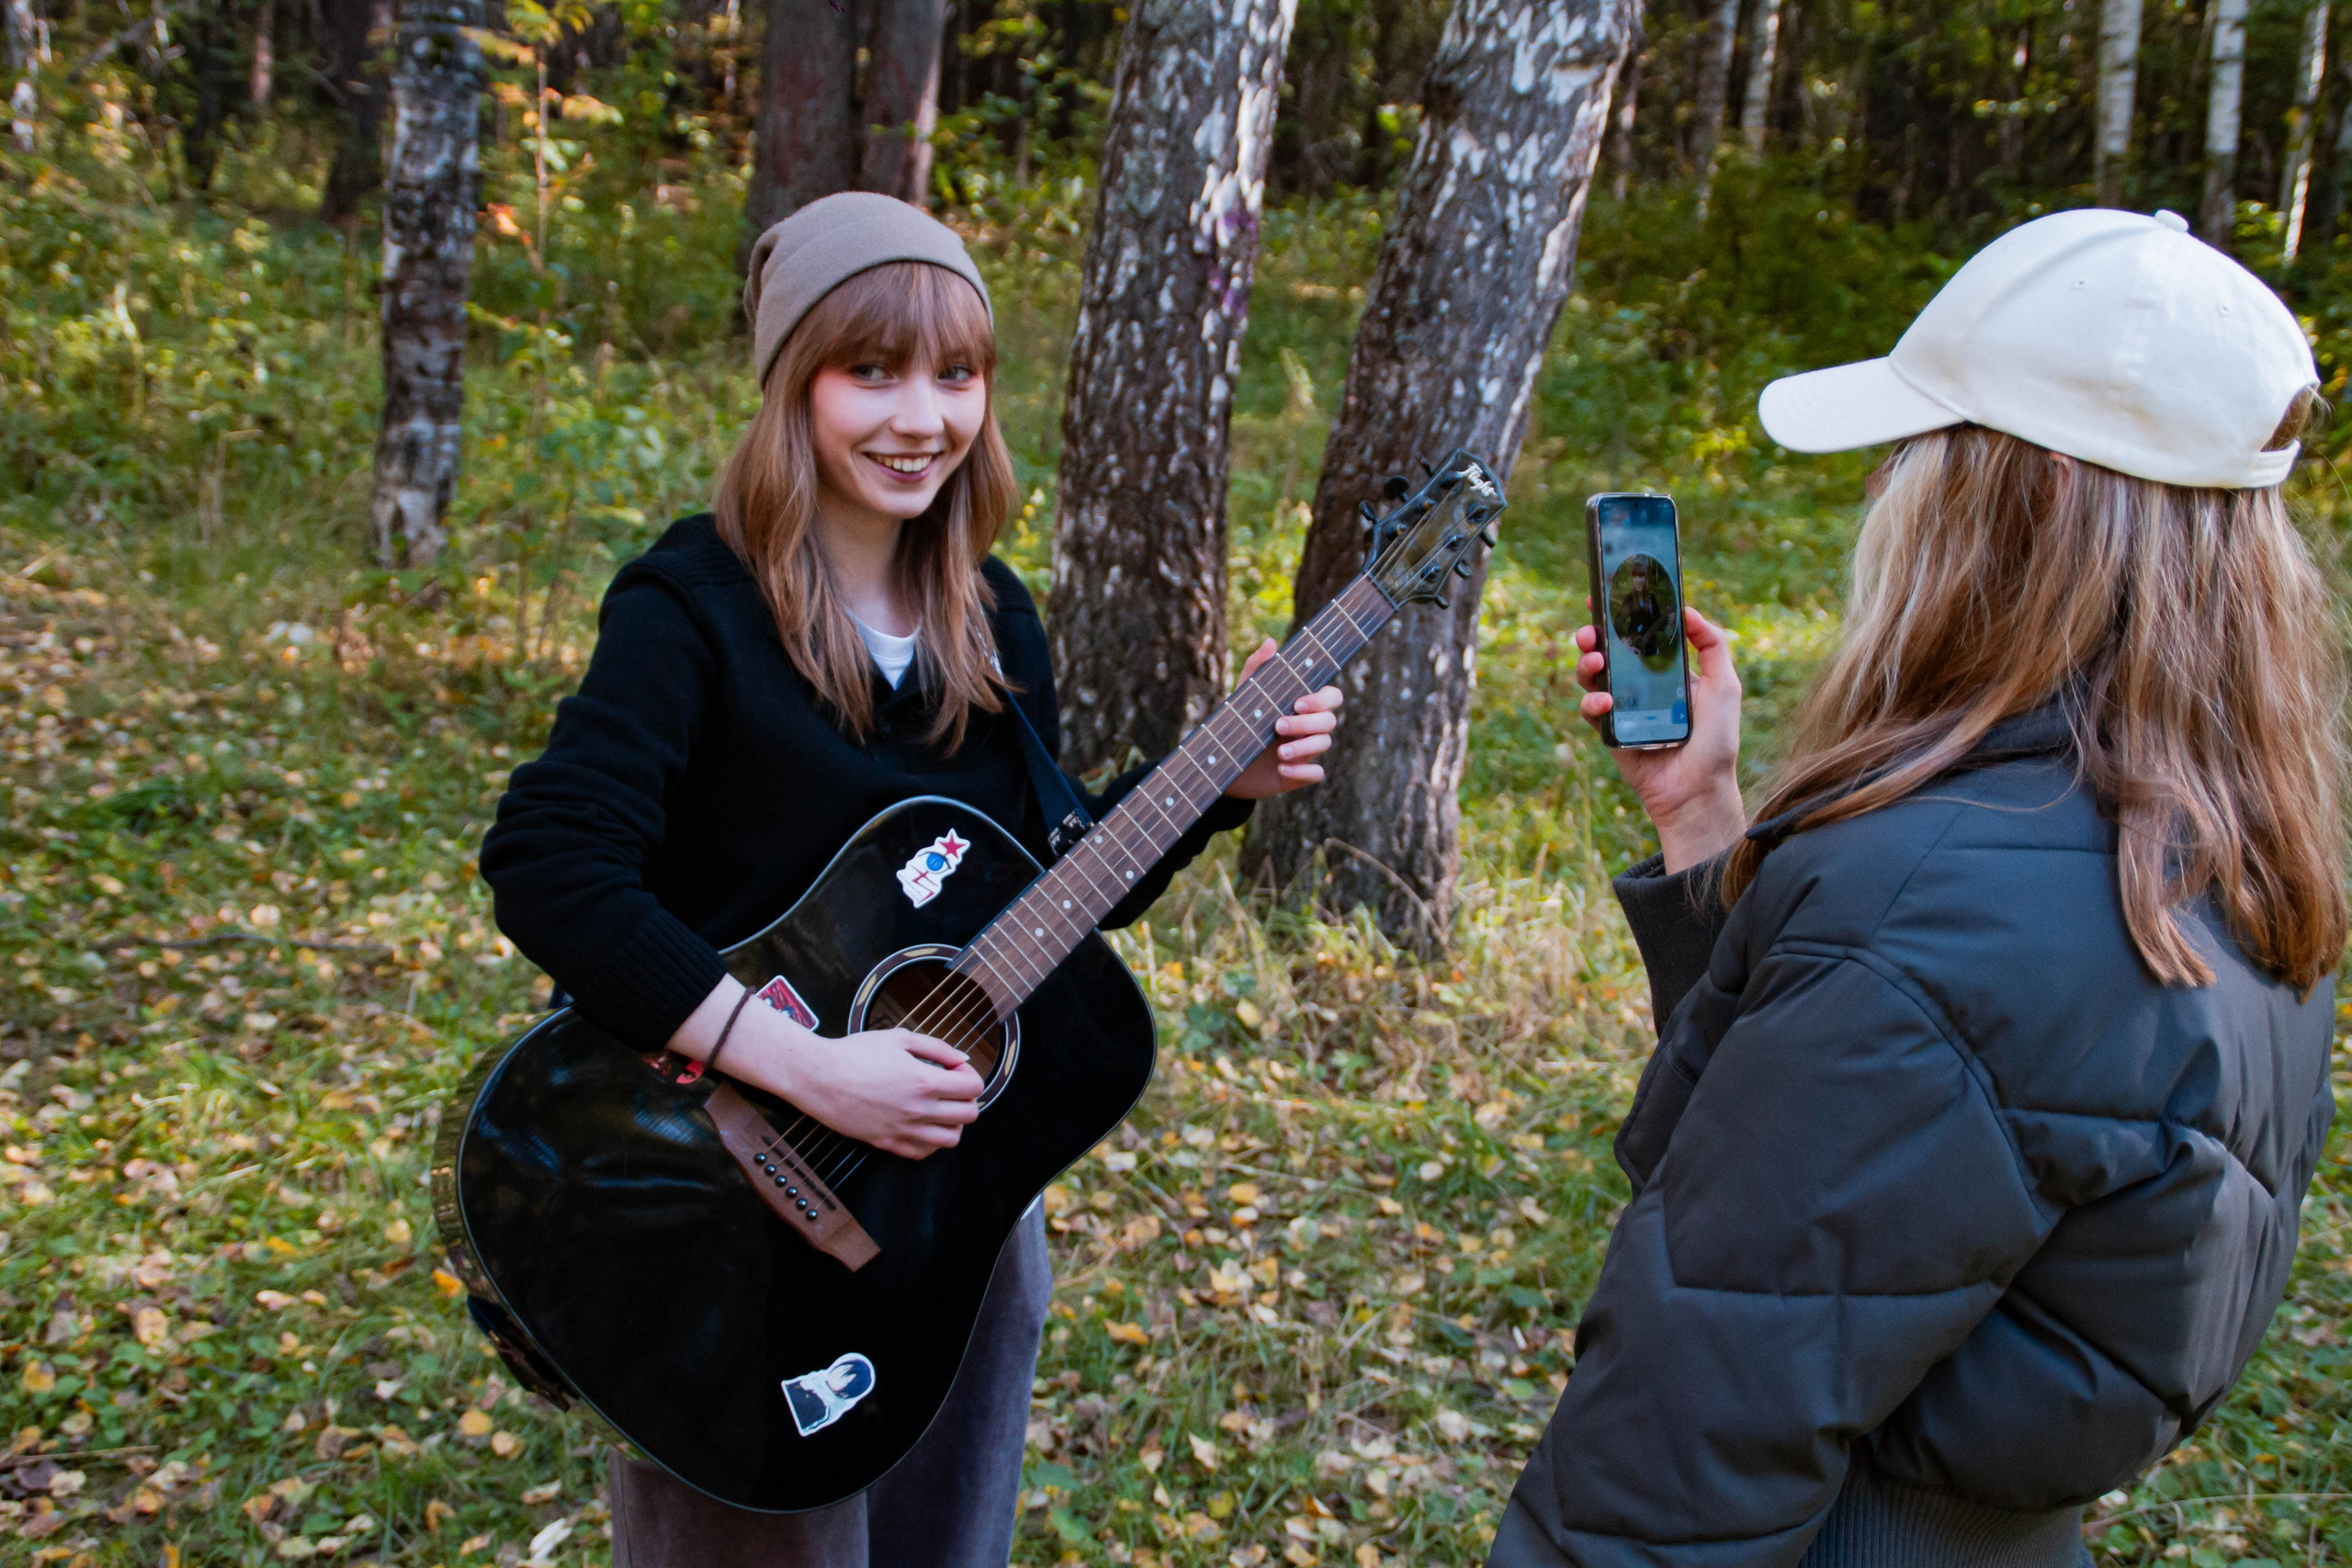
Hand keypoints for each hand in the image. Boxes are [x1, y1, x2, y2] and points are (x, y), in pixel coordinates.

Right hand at [670, 982, 984, 1159]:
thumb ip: (937, 1048)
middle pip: (969, 1116)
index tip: (956, 1070)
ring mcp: (903, 1130)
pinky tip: (921, 1124)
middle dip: (967, 1100)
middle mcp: (918, 1110)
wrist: (818, 1076)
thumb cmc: (855, 1053)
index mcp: (924, 1081)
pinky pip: (923, 1152)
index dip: (970, 1076)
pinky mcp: (887, 1143)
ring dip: (953, 1123)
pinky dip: (930, 1141)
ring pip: (951, 1140)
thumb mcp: (899, 1038)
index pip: (973, 1088)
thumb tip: (962, 1059)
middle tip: (951, 1089)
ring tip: (938, 1109)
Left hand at [1225, 638, 1344, 799]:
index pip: (1331, 697)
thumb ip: (1257, 667)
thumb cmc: (1240, 721)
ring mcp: (1305, 750)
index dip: (1322, 699)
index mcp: (1302, 705)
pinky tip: (1282, 768)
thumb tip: (1271, 642)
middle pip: (1330, 721)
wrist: (1222, 760)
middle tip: (1278, 725)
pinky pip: (1317, 774)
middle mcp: (1308, 727)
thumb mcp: (1245, 694)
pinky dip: (1303, 772)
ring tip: (1279, 751)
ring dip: (1304, 747)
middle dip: (1307, 723)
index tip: (1297, 703)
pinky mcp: (1298, 774)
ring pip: (1325, 745)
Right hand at [1574, 605, 1745, 872]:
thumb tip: (1687, 609)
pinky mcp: (1609, 733)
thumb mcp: (1725, 685)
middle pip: (1607, 650)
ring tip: (1595, 662)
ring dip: (1586, 664)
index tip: (1606, 594)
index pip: (1638, 634)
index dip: (1620, 614)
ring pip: (1591, 677)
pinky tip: (1605, 703)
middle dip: (1592, 635)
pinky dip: (1592, 703)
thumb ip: (1712, 645)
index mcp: (1667, 670)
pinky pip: (1591, 711)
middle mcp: (1641, 685)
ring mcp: (1623, 708)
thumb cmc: (1716, 740)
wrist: (1698, 790)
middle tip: (1590, 630)